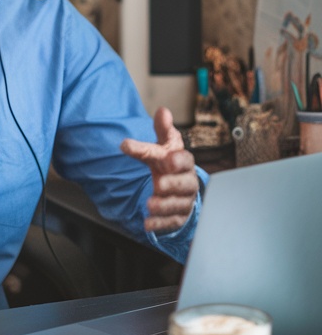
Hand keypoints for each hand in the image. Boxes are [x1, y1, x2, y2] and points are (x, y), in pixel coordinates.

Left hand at [120, 106, 198, 234]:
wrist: (176, 188)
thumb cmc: (169, 163)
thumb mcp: (164, 146)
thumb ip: (162, 130)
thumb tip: (162, 110)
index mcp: (184, 163)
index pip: (183, 159)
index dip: (177, 160)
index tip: (166, 159)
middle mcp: (187, 182)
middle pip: (185, 184)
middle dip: (173, 184)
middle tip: (158, 183)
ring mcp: (184, 201)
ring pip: (178, 205)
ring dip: (164, 205)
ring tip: (149, 204)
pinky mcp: (177, 217)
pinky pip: (171, 222)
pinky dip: (159, 223)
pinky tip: (147, 224)